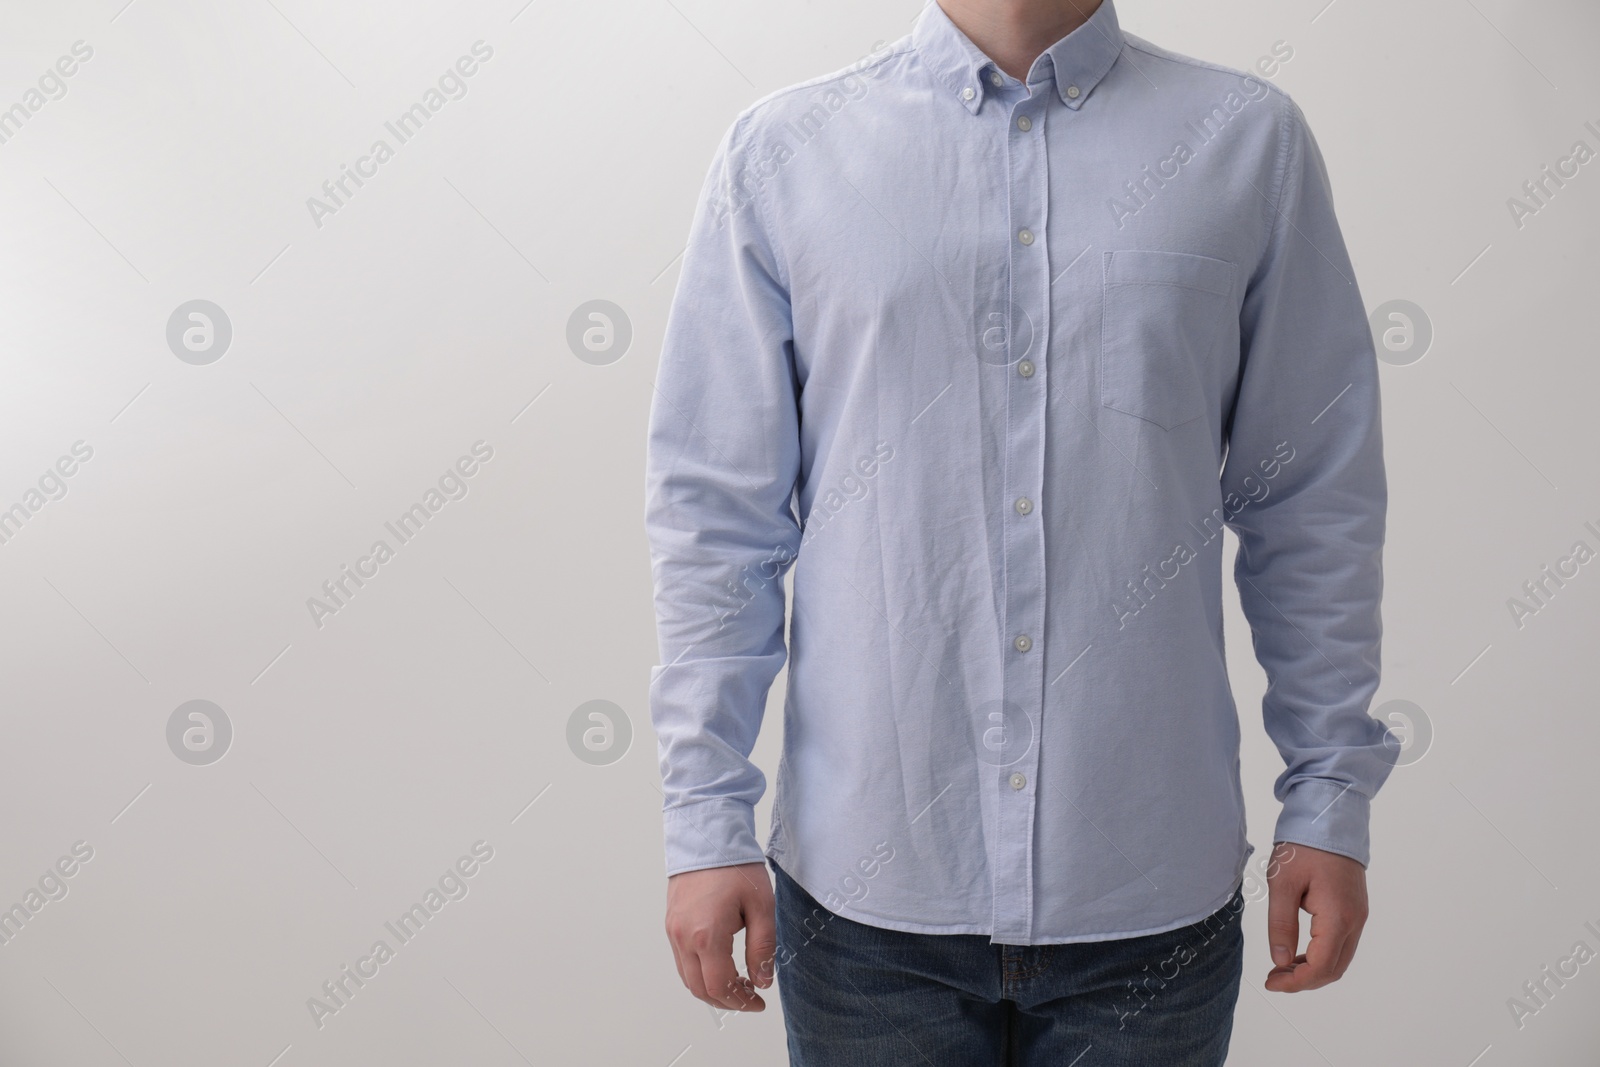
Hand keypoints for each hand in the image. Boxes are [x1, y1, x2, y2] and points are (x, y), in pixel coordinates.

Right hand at [665, 861, 776, 1011]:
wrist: (706, 836)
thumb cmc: (735, 867)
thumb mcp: (761, 906)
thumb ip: (762, 948)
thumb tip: (762, 981)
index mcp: (706, 935)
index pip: (720, 986)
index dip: (741, 1001)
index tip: (759, 1001)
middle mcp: (683, 938)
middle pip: (700, 989)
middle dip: (727, 1000)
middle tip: (750, 997)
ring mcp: (673, 931)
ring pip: (688, 978)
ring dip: (712, 988)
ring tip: (738, 982)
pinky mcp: (671, 924)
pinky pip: (682, 961)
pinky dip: (700, 972)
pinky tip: (721, 965)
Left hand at [1264, 841, 1367, 991]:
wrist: (1329, 819)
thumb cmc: (1303, 847)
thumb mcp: (1282, 883)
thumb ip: (1281, 924)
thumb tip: (1281, 961)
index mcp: (1338, 916)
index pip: (1321, 966)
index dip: (1296, 982)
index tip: (1272, 982)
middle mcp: (1355, 921)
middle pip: (1334, 969)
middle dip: (1304, 981)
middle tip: (1274, 978)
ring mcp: (1358, 916)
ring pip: (1339, 959)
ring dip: (1312, 969)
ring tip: (1282, 967)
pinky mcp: (1355, 910)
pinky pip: (1341, 944)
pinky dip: (1321, 955)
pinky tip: (1297, 952)